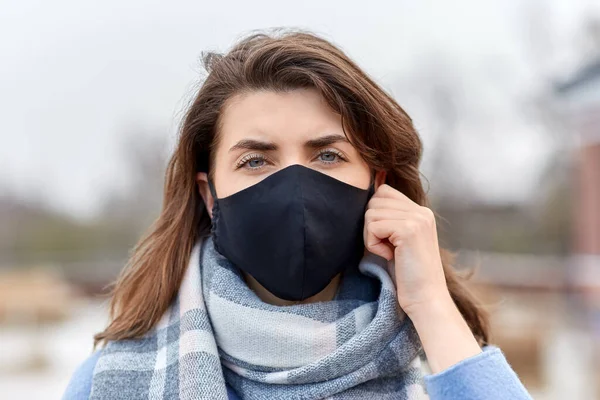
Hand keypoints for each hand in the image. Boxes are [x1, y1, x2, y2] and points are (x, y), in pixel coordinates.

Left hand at [363, 184, 448, 315]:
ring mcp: (417, 218)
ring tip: (389, 252)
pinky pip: (373, 226)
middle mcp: (421, 211)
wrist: (425, 298)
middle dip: (371, 225)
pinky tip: (389, 256)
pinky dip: (373, 244)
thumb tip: (369, 194)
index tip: (385, 238)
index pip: (384, 192)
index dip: (375, 213)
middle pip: (375, 200)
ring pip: (371, 213)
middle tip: (386, 247)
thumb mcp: (397, 240)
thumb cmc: (408, 274)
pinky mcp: (408, 229)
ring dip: (371, 236)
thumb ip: (388, 218)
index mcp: (421, 211)